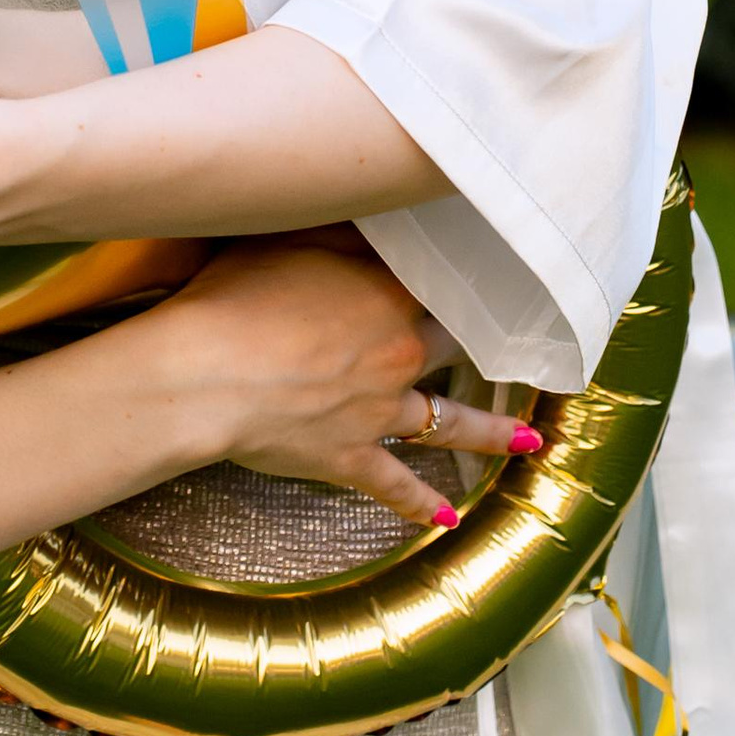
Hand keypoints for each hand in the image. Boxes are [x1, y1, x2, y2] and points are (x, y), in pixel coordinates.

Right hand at [155, 231, 535, 528]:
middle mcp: (398, 353)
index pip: (438, 283)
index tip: (489, 275)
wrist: (207, 374)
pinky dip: (420, 505)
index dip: (460, 280)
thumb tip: (375, 217)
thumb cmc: (236, 298)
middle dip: (480, 346)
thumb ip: (341, 233)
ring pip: (450, 422)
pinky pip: (396, 486)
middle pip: (453, 347)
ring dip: (492, 433)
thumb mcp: (288, 240)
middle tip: (515, 347)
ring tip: (527, 442)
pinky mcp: (352, 459)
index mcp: (387, 296)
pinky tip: (444, 517)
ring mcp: (381, 412)